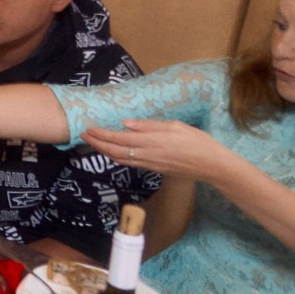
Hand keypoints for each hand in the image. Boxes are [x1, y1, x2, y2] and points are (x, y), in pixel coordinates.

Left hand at [81, 118, 230, 179]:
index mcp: (151, 141)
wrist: (211, 165)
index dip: (101, 135)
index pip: (119, 138)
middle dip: (97, 143)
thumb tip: (125, 124)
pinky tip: (113, 152)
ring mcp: (150, 164)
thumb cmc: (197, 141)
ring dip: (104, 151)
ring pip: (120, 159)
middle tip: (83, 134)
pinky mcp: (154, 169)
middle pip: (114, 151)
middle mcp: (147, 155)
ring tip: (93, 142)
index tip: (88, 128)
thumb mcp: (175, 126)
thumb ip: (149, 126)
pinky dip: (116, 157)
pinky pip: (130, 164)